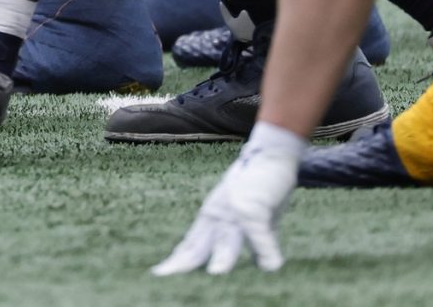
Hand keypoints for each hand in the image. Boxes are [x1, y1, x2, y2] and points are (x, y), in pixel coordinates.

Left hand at [152, 128, 301, 274]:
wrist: (270, 155)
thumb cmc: (259, 187)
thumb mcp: (249, 217)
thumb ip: (249, 238)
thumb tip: (260, 265)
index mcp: (211, 217)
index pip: (191, 243)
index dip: (178, 259)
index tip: (161, 272)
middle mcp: (217, 215)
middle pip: (198, 244)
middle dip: (183, 262)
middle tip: (163, 276)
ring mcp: (234, 210)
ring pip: (227, 240)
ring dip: (223, 257)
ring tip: (216, 274)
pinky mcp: (255, 207)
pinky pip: (260, 233)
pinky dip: (267, 250)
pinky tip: (271, 267)